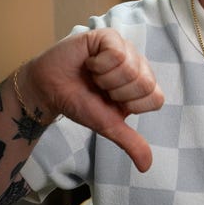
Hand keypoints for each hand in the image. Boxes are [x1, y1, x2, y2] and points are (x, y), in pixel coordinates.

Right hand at [20, 29, 162, 171]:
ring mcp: (126, 49)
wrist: (47, 89)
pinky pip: (116, 53)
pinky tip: (89, 62)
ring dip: (104, 78)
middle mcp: (139, 66)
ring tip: (93, 75)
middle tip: (99, 88)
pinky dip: (98, 63)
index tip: (111, 102)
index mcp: (143, 87)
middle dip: (115, 92)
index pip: (156, 98)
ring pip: (130, 68)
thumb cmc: (79, 103)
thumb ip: (130, 142)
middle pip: (144, 84)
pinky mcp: (109, 36)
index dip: (129, 104)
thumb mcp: (107, 125)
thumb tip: (147, 167)